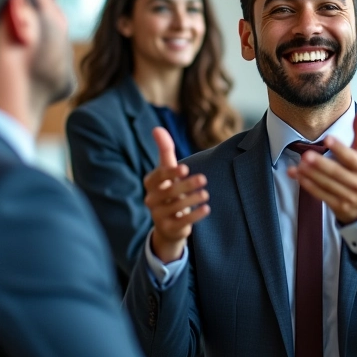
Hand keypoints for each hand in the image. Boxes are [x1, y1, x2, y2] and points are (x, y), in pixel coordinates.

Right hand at [145, 127, 209, 263]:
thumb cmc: (169, 189)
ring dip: (192, 200)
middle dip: (186, 185)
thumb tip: (156, 128)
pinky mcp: (169, 228)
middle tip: (204, 179)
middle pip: (168, 192)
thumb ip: (164, 149)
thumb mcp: (167, 170)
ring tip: (205, 194)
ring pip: (175, 207)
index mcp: (150, 184)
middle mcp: (151, 200)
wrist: (168, 222)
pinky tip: (206, 208)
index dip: (170, 173)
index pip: (158, 177)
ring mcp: (158, 216)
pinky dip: (195, 216)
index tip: (185, 168)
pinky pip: (181, 222)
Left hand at [288, 103, 356, 224]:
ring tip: (298, 164)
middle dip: (321, 164)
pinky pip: (320, 195)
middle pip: (337, 173)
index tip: (328, 138)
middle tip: (306, 154)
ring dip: (311, 175)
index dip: (340, 148)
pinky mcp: (336, 205)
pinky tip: (296, 175)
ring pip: (327, 185)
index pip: (351, 157)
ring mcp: (347, 196)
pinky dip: (307, 185)